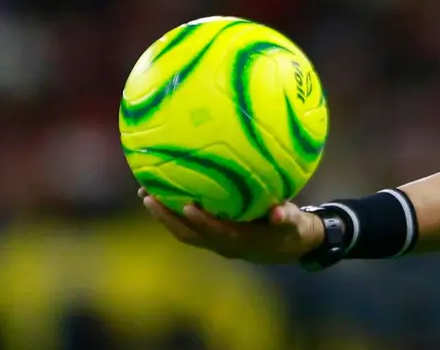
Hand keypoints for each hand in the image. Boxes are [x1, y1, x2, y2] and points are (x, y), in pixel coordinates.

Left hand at [138, 188, 324, 263]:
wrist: (288, 246)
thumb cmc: (291, 228)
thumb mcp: (294, 223)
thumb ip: (286, 216)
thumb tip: (279, 212)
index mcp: (241, 240)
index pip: (217, 233)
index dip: (202, 221)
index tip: (187, 206)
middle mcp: (223, 244)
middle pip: (189, 235)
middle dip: (167, 218)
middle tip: (147, 196)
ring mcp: (214, 243)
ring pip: (183, 233)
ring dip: (163, 216)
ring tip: (145, 193)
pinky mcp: (211, 237)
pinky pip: (186, 227)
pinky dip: (172, 214)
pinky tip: (162, 193)